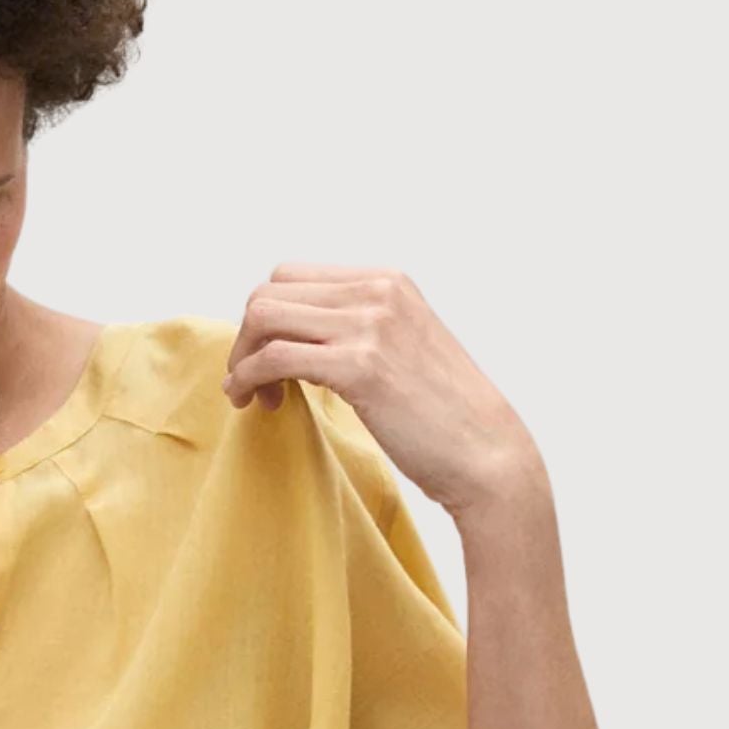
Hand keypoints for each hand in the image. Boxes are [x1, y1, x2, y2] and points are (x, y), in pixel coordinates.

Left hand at [222, 266, 542, 516]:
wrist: (486, 452)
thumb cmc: (442, 415)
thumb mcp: (403, 348)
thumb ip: (358, 330)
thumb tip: (294, 338)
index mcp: (387, 282)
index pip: (292, 275)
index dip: (267, 319)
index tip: (268, 361)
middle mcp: (378, 291)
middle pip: (270, 291)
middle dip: (247, 337)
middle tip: (254, 382)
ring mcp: (370, 325)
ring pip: (264, 316)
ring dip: (243, 359)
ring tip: (252, 397)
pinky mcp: (360, 365)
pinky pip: (275, 358)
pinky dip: (249, 379)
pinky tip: (256, 402)